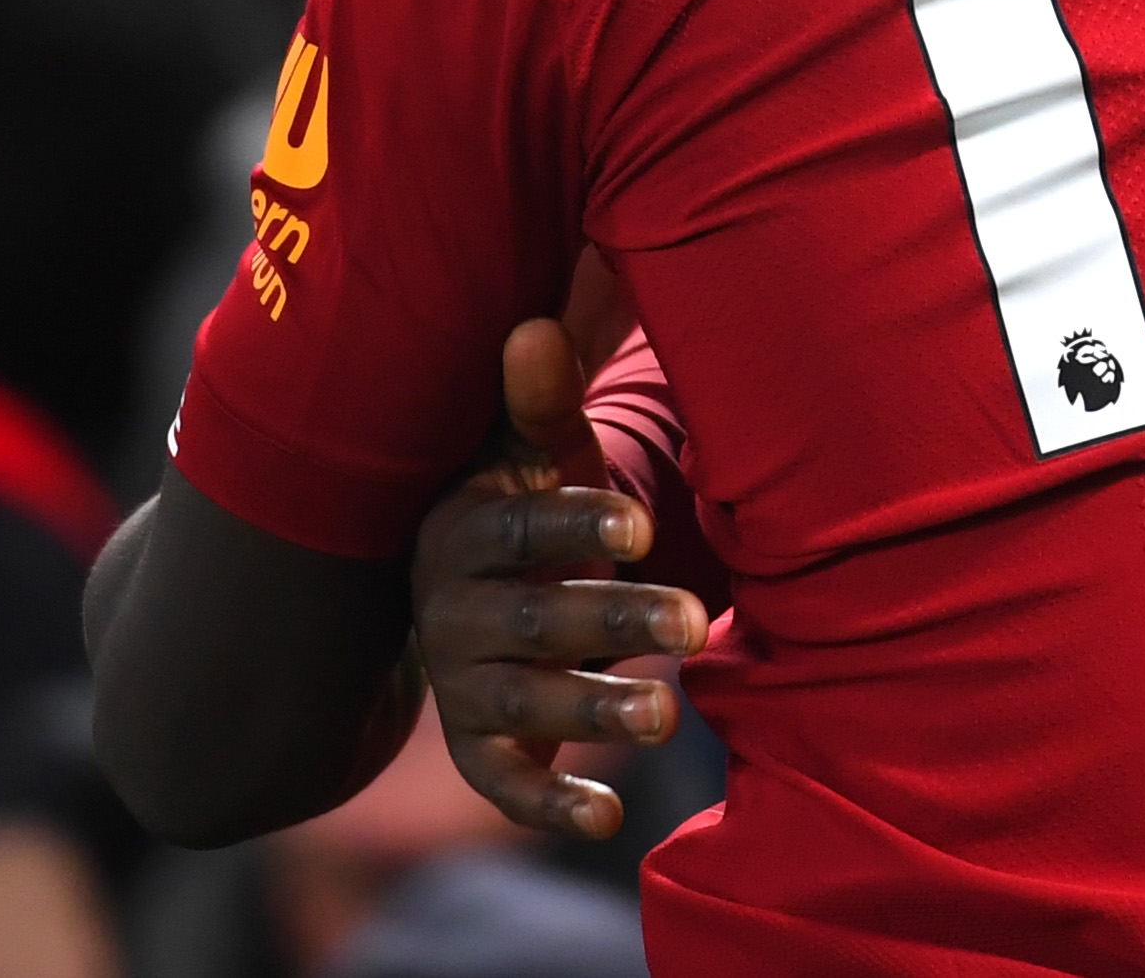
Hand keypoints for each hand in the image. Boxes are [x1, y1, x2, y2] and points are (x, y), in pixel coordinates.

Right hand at [409, 319, 705, 839]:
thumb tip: (532, 326)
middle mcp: (451, 611)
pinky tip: (606, 818)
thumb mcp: (532, 451)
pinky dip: (549, 804)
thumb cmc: (526, 501)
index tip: (643, 527)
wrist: (472, 584)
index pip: (521, 530)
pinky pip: (504, 782)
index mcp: (464, 528)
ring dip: (593, 710)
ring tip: (667, 718)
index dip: (579, 529)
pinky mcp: (477, 742)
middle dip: (614, 623)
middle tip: (694, 623)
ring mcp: (461, 681)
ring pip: (525, 704)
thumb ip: (540, 402)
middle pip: (536, 622)